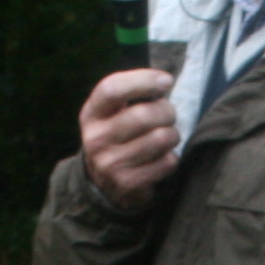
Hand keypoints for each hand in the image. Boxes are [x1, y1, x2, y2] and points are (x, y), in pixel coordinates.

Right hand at [78, 67, 181, 212]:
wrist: (103, 184)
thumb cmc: (118, 136)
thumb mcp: (111, 113)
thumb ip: (131, 93)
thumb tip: (164, 81)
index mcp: (92, 114)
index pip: (113, 88)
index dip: (144, 80)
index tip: (166, 81)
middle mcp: (96, 138)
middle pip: (144, 114)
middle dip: (167, 111)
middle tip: (169, 115)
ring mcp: (110, 163)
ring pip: (161, 138)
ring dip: (173, 135)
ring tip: (166, 136)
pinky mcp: (127, 183)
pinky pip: (167, 162)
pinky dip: (171, 157)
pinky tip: (162, 157)